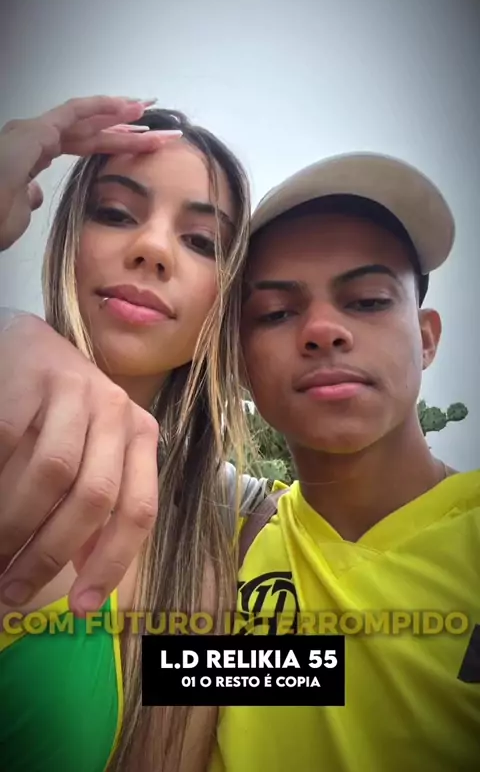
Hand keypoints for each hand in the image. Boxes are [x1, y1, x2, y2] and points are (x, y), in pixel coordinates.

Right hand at [0, 95, 180, 250]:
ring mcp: (34, 132)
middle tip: (158, 124)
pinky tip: (127, 106)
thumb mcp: (20, 211)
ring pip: (87, 119)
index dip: (113, 143)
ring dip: (120, 114)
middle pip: (91, 130)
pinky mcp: (35, 132)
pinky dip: (102, 107)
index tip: (141, 144)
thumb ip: (32, 197)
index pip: (83, 145)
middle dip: (125, 126)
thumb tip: (38, 193)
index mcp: (34, 156)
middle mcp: (34, 138)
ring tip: (150, 109)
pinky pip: (74, 113)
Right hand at [0, 313, 159, 615]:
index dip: (112, 564)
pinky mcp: (30, 379)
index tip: (80, 608)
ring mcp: (74, 389)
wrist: (28, 343)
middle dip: (51, 554)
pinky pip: (8, 443)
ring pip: (51, 475)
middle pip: (94, 496)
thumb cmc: (62, 412)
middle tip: (13, 591)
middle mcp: (116, 409)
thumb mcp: (95, 453)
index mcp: (140, 434)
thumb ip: (98, 508)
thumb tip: (89, 578)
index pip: (138, 508)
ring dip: (17, 528)